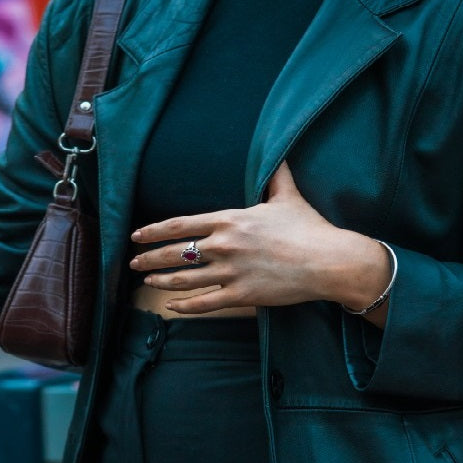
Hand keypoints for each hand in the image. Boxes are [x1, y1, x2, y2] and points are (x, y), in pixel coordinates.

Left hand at [129, 160, 390, 319]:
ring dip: (162, 282)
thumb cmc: (309, 228)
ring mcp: (231, 272)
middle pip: (175, 253)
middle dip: (150, 258)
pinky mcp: (242, 295)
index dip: (154, 231)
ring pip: (185, 279)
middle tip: (133, 263)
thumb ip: (276, 176)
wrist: (329, 261)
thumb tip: (277, 154)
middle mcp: (224, 245)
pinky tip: (172, 307)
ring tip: (147, 283)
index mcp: (230, 220)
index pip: (180, 225)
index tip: (137, 236)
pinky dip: (185, 306)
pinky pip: (205, 303)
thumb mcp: (288, 196)